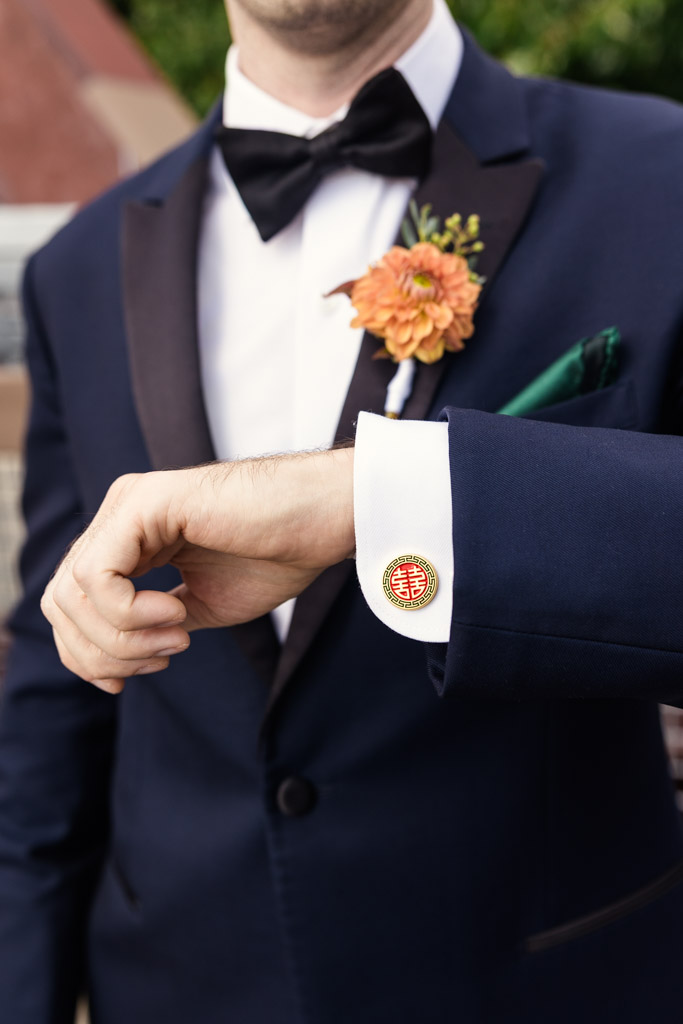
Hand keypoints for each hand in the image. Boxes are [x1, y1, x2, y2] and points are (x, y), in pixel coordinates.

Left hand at [41, 448, 354, 692]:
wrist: (320, 520)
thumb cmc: (274, 556)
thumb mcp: (198, 607)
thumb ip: (149, 627)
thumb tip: (109, 664)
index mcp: (127, 539)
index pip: (70, 603)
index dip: (88, 655)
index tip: (133, 679)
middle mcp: (118, 518)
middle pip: (60, 602)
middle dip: (101, 653)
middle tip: (162, 660)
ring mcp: (126, 506)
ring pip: (71, 592)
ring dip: (121, 637)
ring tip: (177, 637)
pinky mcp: (143, 503)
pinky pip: (98, 575)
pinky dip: (129, 612)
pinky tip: (175, 614)